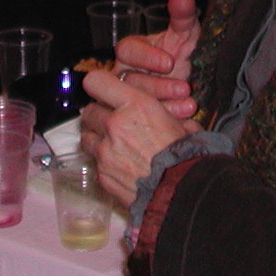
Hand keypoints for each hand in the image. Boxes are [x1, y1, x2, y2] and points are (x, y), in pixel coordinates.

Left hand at [78, 66, 197, 206]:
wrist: (182, 193)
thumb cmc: (187, 157)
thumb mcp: (184, 124)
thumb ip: (168, 114)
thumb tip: (170, 114)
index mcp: (135, 105)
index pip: (96, 82)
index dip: (99, 86)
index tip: (104, 90)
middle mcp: (114, 124)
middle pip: (89, 111)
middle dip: (100, 115)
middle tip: (114, 121)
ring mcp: (105, 151)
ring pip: (87, 136)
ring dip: (98, 138)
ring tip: (115, 144)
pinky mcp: (102, 174)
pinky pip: (96, 162)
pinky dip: (105, 162)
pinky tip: (121, 166)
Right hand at [109, 0, 200, 120]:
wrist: (188, 87)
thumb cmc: (182, 55)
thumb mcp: (186, 34)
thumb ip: (183, 13)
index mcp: (132, 50)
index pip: (127, 49)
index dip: (147, 56)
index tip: (170, 61)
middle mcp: (124, 71)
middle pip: (130, 78)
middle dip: (158, 84)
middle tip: (183, 87)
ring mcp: (127, 95)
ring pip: (135, 100)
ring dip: (164, 101)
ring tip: (188, 102)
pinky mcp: (135, 114)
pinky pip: (142, 117)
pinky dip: (166, 116)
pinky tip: (184, 115)